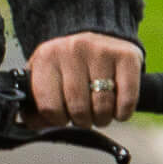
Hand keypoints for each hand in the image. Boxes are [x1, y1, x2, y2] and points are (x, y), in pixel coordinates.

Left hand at [26, 33, 141, 130]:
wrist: (97, 36)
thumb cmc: (68, 66)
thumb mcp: (44, 78)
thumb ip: (36, 105)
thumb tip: (36, 126)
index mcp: (46, 58)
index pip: (49, 107)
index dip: (57, 120)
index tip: (63, 117)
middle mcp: (73, 50)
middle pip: (78, 108)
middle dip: (82, 121)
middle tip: (84, 116)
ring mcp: (101, 51)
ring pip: (102, 106)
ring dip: (102, 119)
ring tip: (99, 112)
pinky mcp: (127, 56)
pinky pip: (127, 100)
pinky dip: (123, 113)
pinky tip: (117, 107)